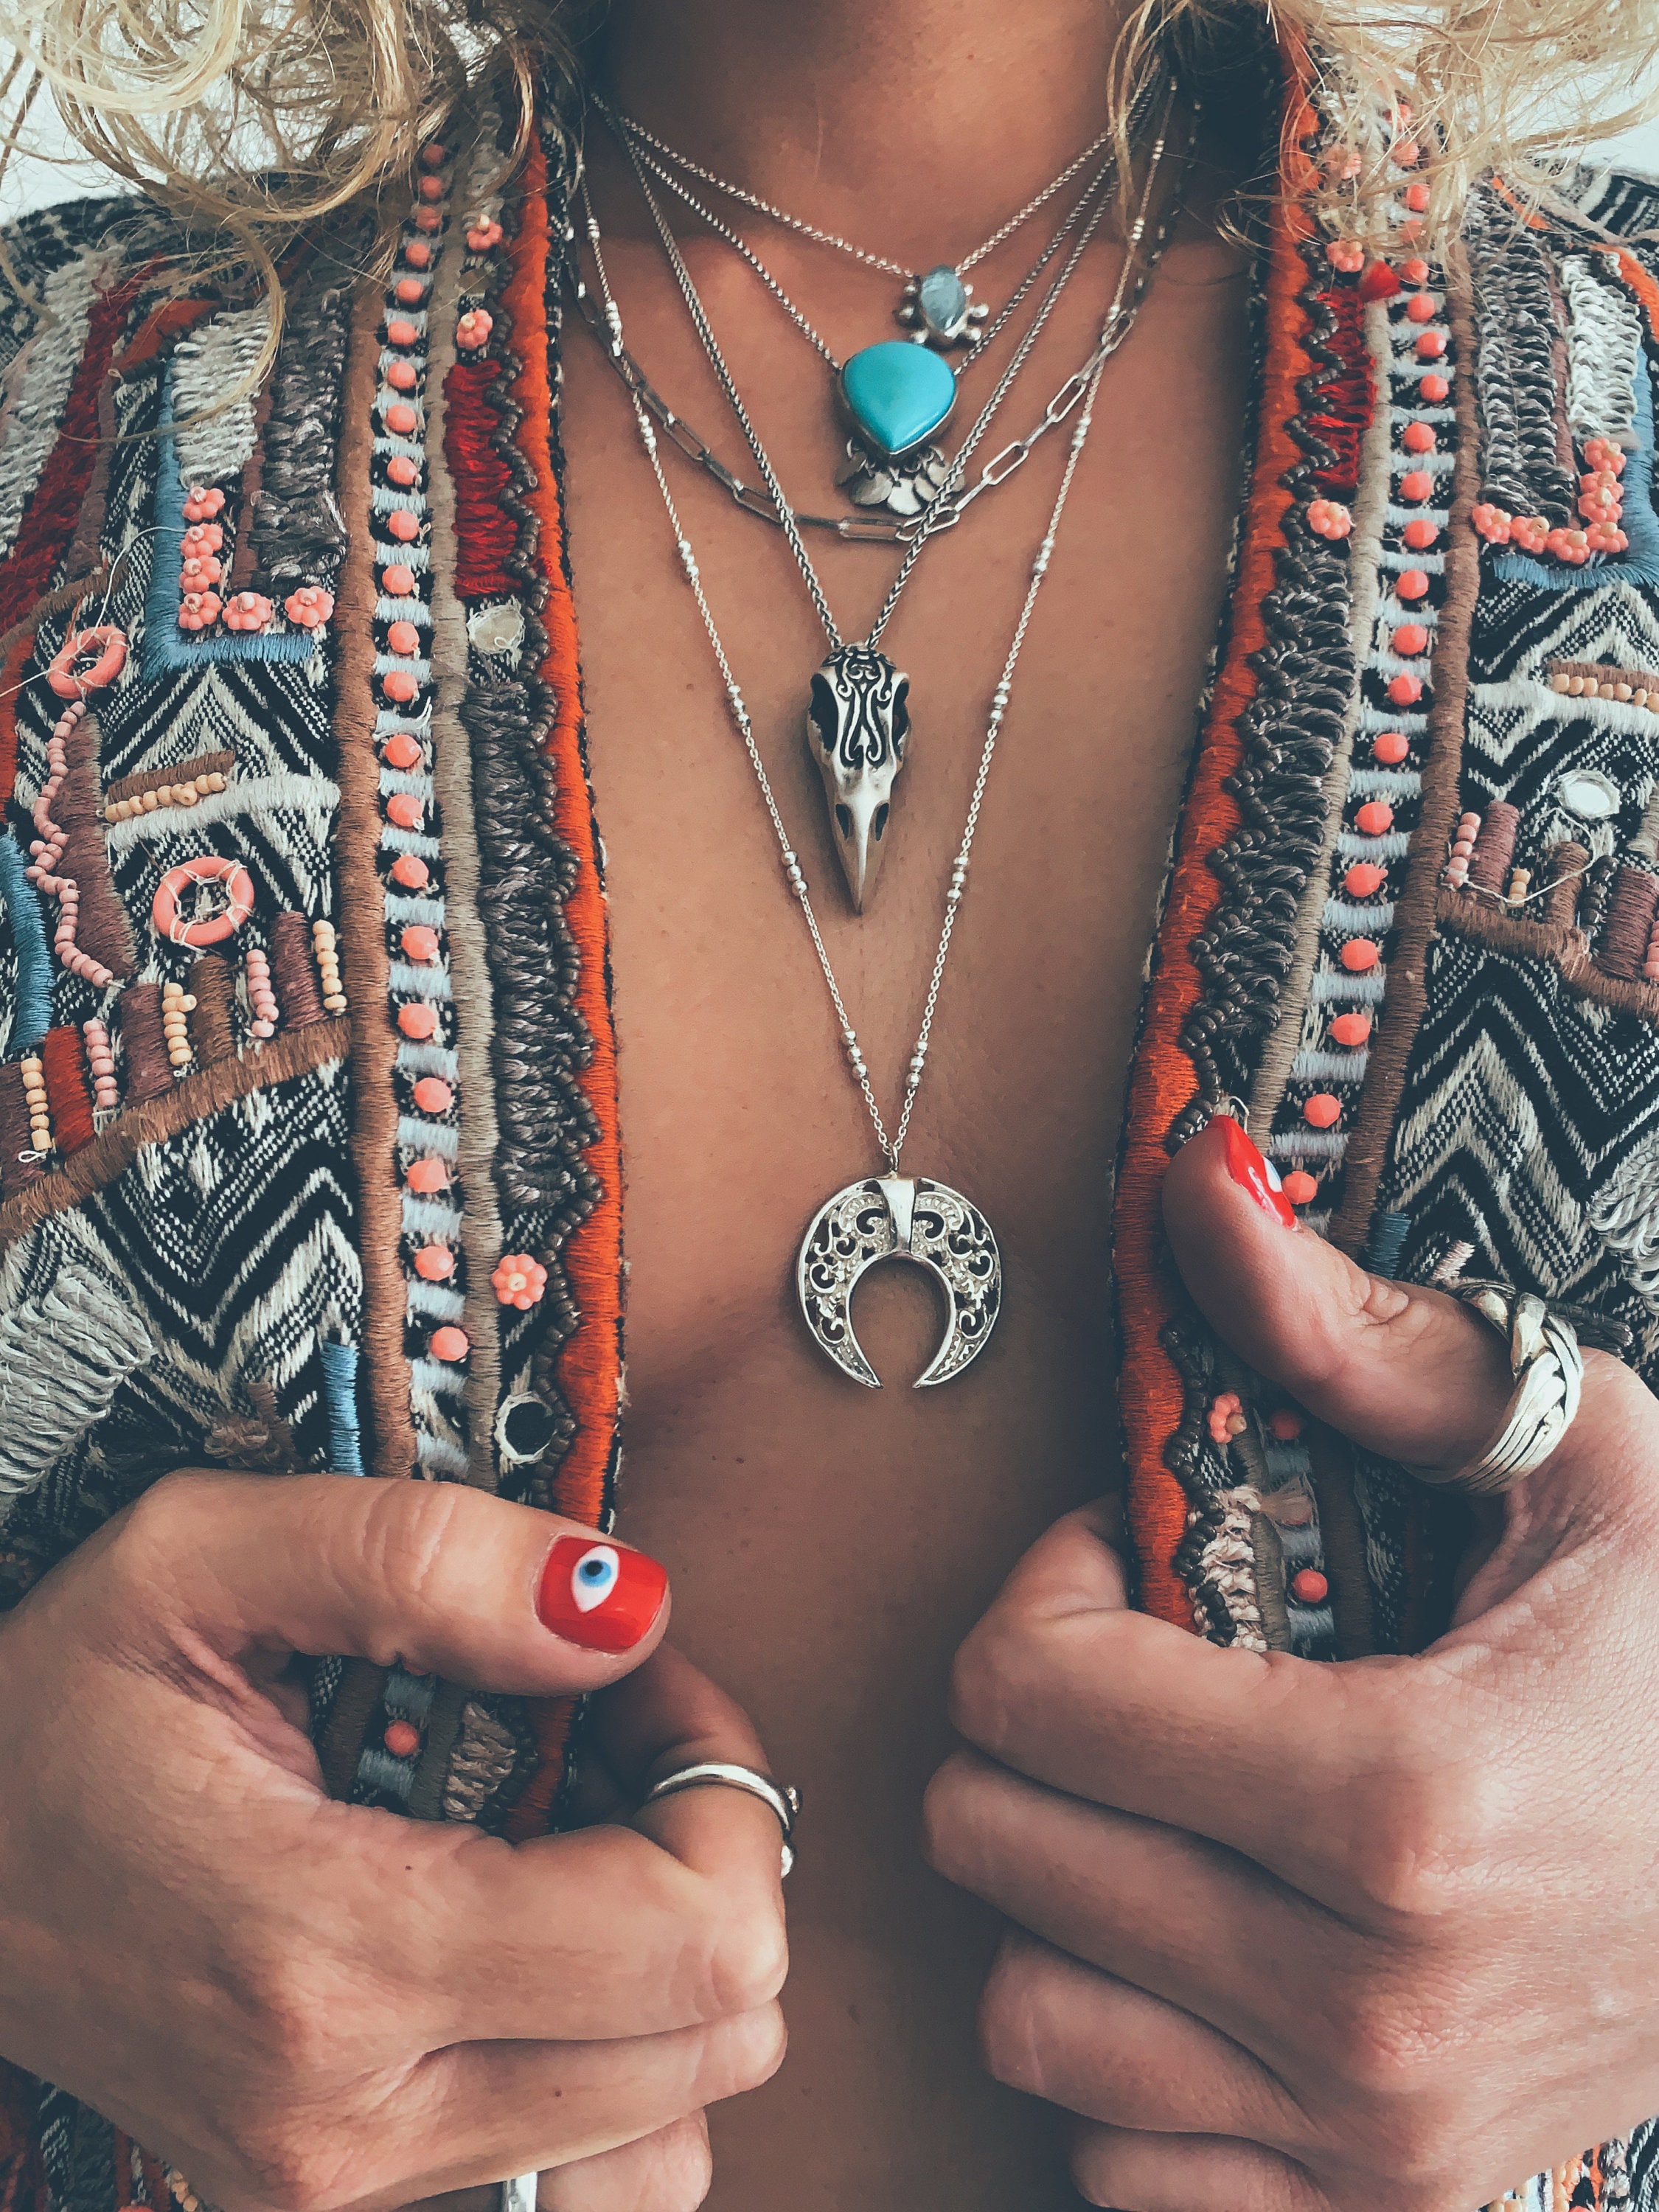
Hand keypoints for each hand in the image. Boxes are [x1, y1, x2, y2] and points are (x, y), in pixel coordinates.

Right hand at [0, 1472, 787, 2211]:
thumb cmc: (53, 1706)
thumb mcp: (200, 1557)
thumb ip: (426, 1559)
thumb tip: (628, 1607)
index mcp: (327, 1957)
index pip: (698, 1937)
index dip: (722, 1782)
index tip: (645, 1685)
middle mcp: (350, 2123)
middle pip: (719, 2033)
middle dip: (714, 1855)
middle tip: (612, 1741)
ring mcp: (347, 2193)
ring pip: (679, 2124)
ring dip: (675, 1967)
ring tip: (578, 1843)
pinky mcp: (346, 2208)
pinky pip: (596, 2179)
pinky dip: (618, 2062)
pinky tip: (541, 1946)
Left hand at [925, 1114, 1658, 2210]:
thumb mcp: (1586, 1466)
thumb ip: (1369, 1339)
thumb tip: (1200, 1181)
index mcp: (1402, 1801)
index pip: (1030, 1695)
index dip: (1048, 1596)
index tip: (1124, 1571)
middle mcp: (1370, 2001)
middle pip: (998, 1838)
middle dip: (1038, 1724)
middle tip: (1138, 1675)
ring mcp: (1371, 2137)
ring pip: (1029, 2011)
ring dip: (1066, 1893)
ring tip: (1169, 1816)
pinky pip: (1114, 2166)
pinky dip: (1127, 2064)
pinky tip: (1210, 1964)